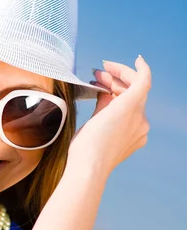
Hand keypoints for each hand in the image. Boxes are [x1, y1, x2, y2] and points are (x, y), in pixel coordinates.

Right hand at [69, 55, 150, 174]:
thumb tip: (107, 92)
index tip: (132, 60)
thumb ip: (105, 100)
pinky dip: (120, 110)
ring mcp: (140, 131)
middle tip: (98, 75)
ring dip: (117, 95)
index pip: (142, 80)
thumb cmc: (87, 144)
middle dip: (116, 80)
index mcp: (131, 108)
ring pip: (133, 105)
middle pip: (134, 91)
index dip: (137, 68)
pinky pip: (131, 119)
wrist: (89, 169)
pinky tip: (105, 109)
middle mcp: (141, 119)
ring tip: (98, 89)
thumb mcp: (95, 116)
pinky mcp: (135, 141)